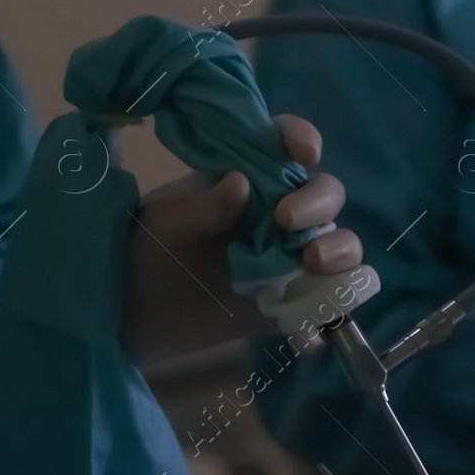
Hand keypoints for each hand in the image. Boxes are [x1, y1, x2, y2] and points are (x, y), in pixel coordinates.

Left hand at [121, 115, 361, 365]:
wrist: (133, 311)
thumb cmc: (148, 249)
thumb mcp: (168, 223)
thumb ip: (204, 206)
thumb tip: (240, 183)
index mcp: (251, 176)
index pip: (287, 145)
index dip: (303, 139)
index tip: (305, 152)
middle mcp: (279, 213)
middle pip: (325, 196)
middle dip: (319, 204)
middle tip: (287, 223)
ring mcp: (289, 259)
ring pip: (340, 247)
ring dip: (341, 253)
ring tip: (313, 265)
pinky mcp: (289, 303)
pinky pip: (323, 308)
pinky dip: (324, 320)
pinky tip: (304, 336)